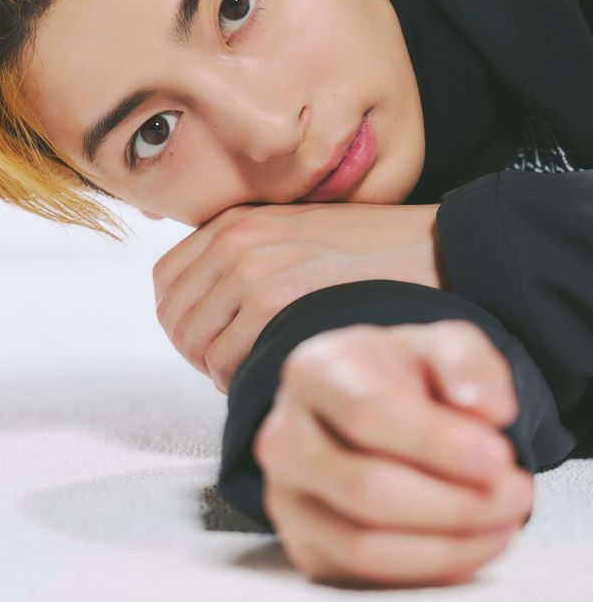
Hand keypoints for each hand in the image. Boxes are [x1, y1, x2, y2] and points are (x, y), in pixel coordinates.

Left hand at [153, 201, 447, 393]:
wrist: (435, 250)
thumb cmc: (373, 254)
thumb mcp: (297, 235)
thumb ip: (248, 258)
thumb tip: (210, 308)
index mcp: (236, 222)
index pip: (166, 282)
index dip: (184, 320)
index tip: (214, 339)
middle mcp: (236, 241)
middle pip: (175, 318)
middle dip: (198, 351)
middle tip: (235, 365)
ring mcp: (253, 270)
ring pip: (195, 344)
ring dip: (219, 369)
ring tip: (257, 370)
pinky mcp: (276, 303)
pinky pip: (226, 361)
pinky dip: (241, 379)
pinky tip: (275, 374)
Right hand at [251, 319, 533, 588]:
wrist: (363, 407)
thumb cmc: (403, 377)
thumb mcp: (443, 346)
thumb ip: (469, 364)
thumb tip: (491, 409)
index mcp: (313, 372)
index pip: (366, 414)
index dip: (436, 444)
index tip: (499, 457)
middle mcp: (283, 437)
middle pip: (365, 488)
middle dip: (455, 503)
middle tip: (517, 495)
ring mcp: (286, 497)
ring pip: (362, 544)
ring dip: (448, 546)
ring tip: (504, 523)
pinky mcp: (301, 546)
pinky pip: (365, 578)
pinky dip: (430, 572)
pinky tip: (472, 545)